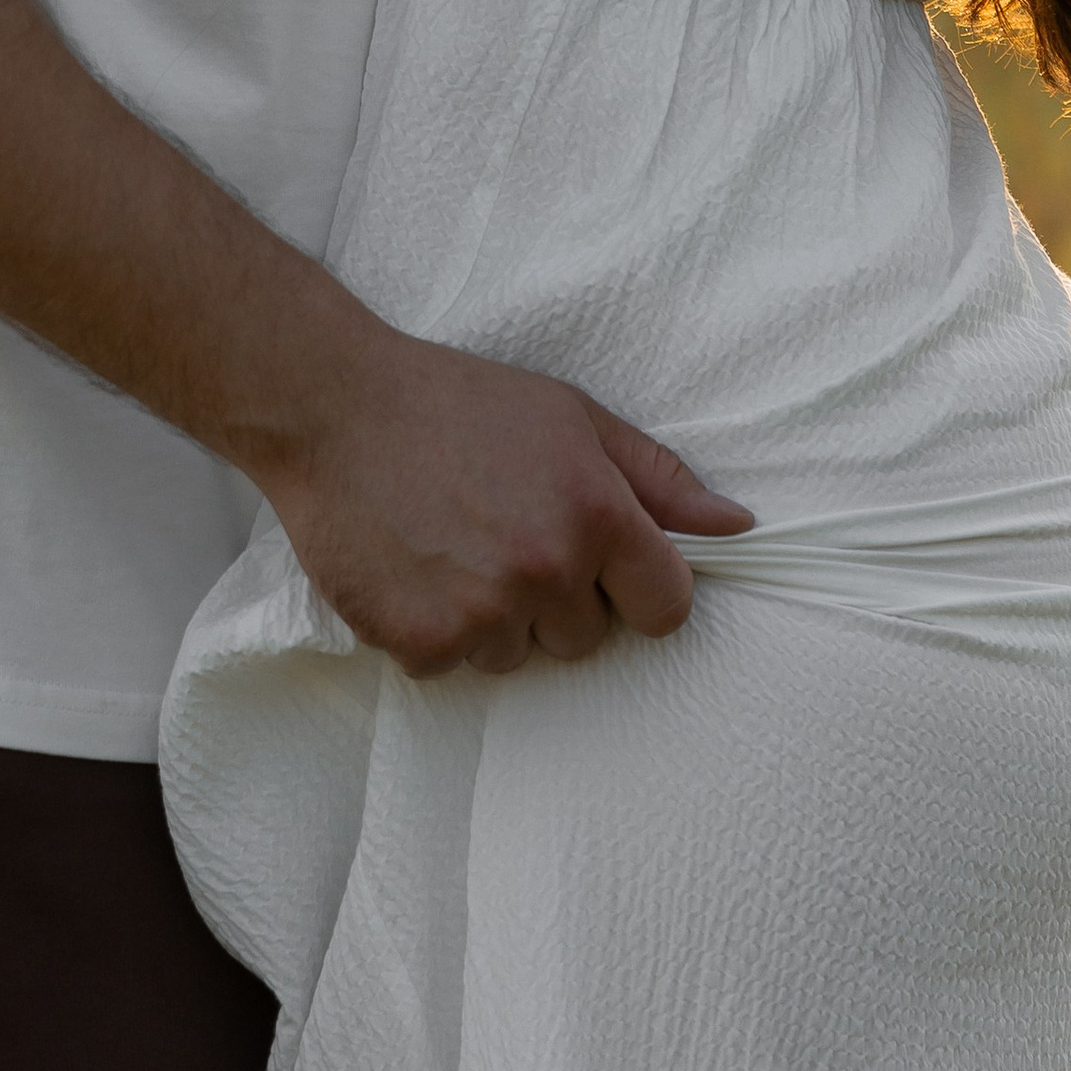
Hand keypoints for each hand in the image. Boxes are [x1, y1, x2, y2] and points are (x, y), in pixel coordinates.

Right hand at [258, 327, 752, 673]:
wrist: (331, 405)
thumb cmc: (456, 402)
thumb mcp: (569, 416)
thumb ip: (659, 478)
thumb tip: (739, 526)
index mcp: (595, 513)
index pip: (667, 607)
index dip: (636, 585)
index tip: (598, 560)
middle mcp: (546, 570)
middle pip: (588, 638)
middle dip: (556, 597)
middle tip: (502, 530)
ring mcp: (481, 613)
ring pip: (517, 656)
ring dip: (493, 616)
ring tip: (451, 543)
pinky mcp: (420, 643)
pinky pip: (454, 667)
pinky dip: (435, 628)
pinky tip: (414, 566)